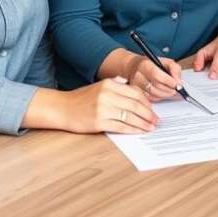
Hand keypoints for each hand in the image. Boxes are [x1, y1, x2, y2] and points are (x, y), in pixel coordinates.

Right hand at [26, 77, 157, 133]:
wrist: (62, 108)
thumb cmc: (80, 98)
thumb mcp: (98, 86)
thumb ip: (115, 84)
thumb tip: (130, 86)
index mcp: (109, 84)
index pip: (135, 92)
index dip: (146, 102)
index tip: (152, 110)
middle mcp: (107, 94)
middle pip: (135, 104)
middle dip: (148, 114)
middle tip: (155, 120)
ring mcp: (103, 108)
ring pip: (130, 116)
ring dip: (143, 123)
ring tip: (150, 127)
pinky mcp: (99, 121)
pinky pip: (121, 126)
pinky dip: (132, 129)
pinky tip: (138, 131)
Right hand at [126, 55, 182, 100]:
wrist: (136, 68)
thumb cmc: (153, 65)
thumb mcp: (166, 61)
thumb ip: (175, 69)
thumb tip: (178, 81)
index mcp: (145, 64)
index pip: (156, 74)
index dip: (169, 81)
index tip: (178, 85)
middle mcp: (138, 75)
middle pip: (155, 86)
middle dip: (169, 89)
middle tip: (178, 90)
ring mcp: (136, 86)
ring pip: (153, 94)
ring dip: (166, 95)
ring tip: (172, 92)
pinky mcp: (138, 94)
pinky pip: (151, 99)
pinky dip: (160, 98)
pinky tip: (164, 94)